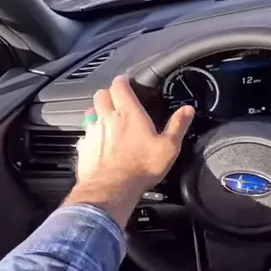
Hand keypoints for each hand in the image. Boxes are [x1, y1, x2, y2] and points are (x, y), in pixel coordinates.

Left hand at [63, 75, 194, 227]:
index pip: (119, 85)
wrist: (112, 190)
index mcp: (128, 113)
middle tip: (117, 100)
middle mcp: (107, 118)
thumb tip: (187, 110)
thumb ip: (177, 126)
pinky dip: (91, 135)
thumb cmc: (140, 168)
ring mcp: (92, 133)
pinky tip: (99, 144)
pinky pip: (84, 134)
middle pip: (101, 94)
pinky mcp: (83, 148)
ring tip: (107, 121)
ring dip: (97, 113)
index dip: (123, 81)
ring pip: (90, 113)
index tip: (127, 82)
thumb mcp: (168, 147)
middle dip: (108, 94)